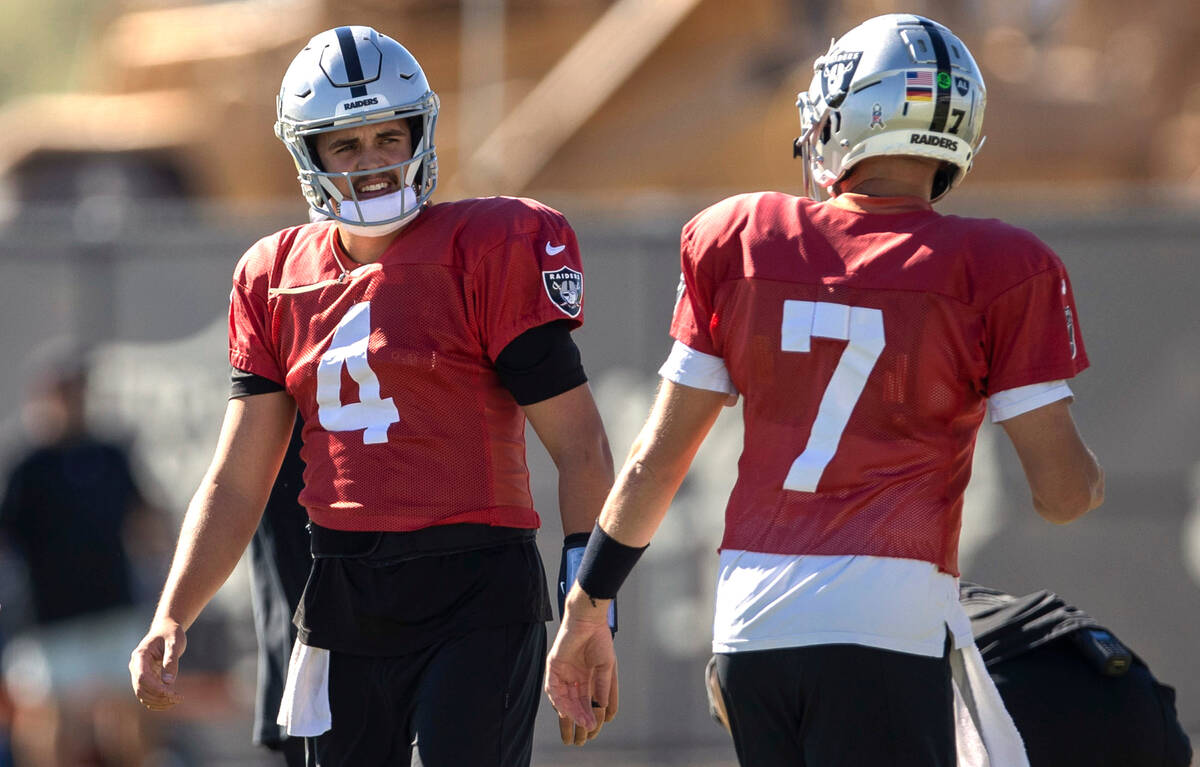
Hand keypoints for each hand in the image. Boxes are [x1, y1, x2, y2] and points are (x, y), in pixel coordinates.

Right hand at [129, 619, 186, 709]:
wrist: (166, 629)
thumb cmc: (171, 634)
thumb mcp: (174, 643)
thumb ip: (171, 660)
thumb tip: (168, 682)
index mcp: (140, 656)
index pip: (141, 677)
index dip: (154, 688)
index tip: (170, 692)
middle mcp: (136, 666)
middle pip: (140, 689)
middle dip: (158, 696)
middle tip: (178, 698)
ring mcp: (138, 673)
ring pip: (142, 694)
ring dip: (158, 701)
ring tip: (177, 700)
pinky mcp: (146, 678)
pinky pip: (147, 694)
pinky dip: (157, 701)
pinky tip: (171, 701)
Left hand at [545, 593, 617, 738]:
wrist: (588, 620)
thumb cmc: (599, 640)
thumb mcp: (606, 668)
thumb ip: (602, 688)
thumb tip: (601, 710)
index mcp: (587, 679)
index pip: (587, 704)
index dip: (591, 718)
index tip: (594, 731)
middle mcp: (574, 678)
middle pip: (574, 706)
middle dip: (578, 723)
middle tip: (581, 740)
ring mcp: (563, 673)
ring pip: (564, 701)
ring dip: (571, 715)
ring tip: (579, 728)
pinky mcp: (554, 667)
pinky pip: (554, 689)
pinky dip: (560, 702)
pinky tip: (567, 713)